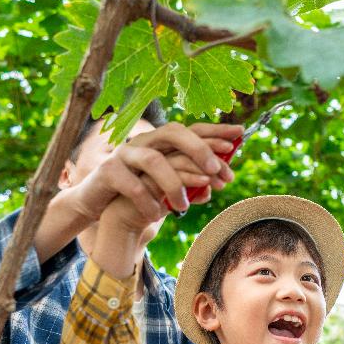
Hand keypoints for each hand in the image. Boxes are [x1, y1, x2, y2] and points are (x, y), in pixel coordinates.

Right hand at [73, 121, 241, 226]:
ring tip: (184, 207)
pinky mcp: (108, 172)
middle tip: (217, 171)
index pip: (192, 129)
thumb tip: (217, 185)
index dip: (215, 130)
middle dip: (199, 149)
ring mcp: (125, 155)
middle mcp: (145, 142)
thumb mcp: (169, 189)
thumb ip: (191, 184)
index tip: (240, 133)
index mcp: (162, 142)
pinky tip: (157, 215)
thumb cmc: (142, 194)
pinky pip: (132, 186)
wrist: (102, 207)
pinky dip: (148, 202)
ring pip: (154, 160)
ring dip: (174, 185)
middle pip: (174, 132)